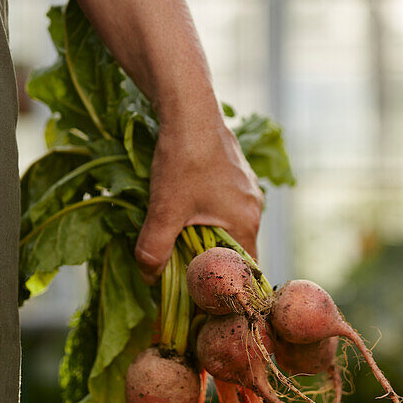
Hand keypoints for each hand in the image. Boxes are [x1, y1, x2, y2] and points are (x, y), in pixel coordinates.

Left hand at [134, 117, 263, 281]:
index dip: (223, 284)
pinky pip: (223, 202)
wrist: (189, 109)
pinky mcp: (234, 171)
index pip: (244, 270)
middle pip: (235, 248)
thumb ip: (154, 250)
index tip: (200, 293)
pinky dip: (206, 211)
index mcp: (246, 222)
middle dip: (210, 259)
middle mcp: (254, 206)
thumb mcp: (164, 210)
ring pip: (227, 223)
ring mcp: (246, 186)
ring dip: (205, 233)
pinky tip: (182, 203)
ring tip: (178, 235)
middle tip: (182, 267)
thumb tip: (148, 278)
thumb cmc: (184, 160)